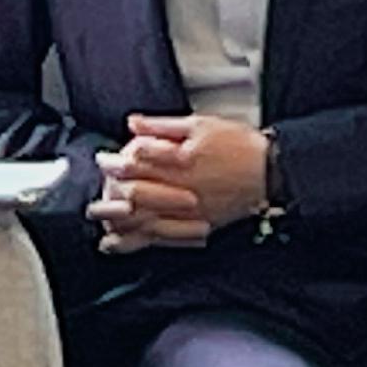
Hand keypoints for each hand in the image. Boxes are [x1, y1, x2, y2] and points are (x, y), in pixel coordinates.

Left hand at [89, 111, 271, 252]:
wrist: (270, 172)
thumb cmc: (240, 146)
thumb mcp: (200, 125)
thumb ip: (162, 126)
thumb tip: (133, 123)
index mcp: (180, 160)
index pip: (136, 162)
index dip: (115, 161)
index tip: (102, 160)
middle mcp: (182, 188)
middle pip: (137, 195)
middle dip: (112, 194)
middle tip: (96, 196)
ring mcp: (189, 211)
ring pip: (146, 221)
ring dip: (120, 222)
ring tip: (101, 221)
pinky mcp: (197, 226)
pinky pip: (163, 239)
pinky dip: (139, 243)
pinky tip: (122, 244)